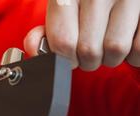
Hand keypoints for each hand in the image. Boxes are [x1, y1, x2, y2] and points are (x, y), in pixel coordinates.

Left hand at [24, 0, 139, 69]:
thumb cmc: (85, 2)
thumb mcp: (61, 9)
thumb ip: (45, 32)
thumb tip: (35, 48)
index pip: (63, 42)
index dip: (66, 58)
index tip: (70, 55)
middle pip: (89, 51)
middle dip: (88, 60)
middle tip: (91, 49)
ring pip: (115, 50)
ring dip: (111, 57)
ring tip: (108, 43)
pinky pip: (139, 49)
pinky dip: (133, 56)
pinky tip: (128, 40)